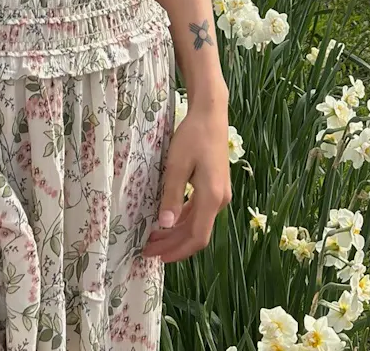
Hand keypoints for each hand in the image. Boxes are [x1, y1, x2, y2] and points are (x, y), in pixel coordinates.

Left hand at [142, 97, 231, 263]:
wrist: (211, 113)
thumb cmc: (193, 136)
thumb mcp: (177, 164)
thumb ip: (172, 195)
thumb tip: (165, 225)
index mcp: (212, 197)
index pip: (197, 237)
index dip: (177, 250)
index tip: (156, 256)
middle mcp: (220, 200)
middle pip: (197, 233)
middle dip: (173, 244)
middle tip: (148, 249)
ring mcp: (220, 194)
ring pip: (198, 223)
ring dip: (177, 233)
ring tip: (154, 237)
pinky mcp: (217, 187)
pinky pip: (200, 211)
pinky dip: (184, 220)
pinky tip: (169, 219)